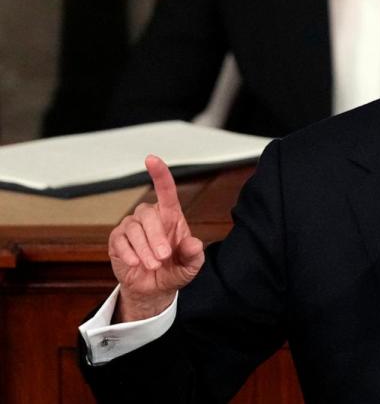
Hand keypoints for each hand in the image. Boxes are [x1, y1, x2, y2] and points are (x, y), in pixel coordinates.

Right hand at [108, 155, 204, 321]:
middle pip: (148, 215)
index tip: (151, 159)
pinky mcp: (117, 240)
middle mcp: (150, 217)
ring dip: (144, 250)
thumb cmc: (174, 270)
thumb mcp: (190, 266)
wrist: (154, 288)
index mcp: (171, 216)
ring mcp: (132, 227)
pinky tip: (136, 264)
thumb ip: (194, 255)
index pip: (166, 190)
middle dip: (156, 238)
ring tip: (153, 266)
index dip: (159, 174)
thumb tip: (195, 243)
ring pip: (134, 229)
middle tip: (163, 258)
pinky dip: (129, 254)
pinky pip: (119, 241)